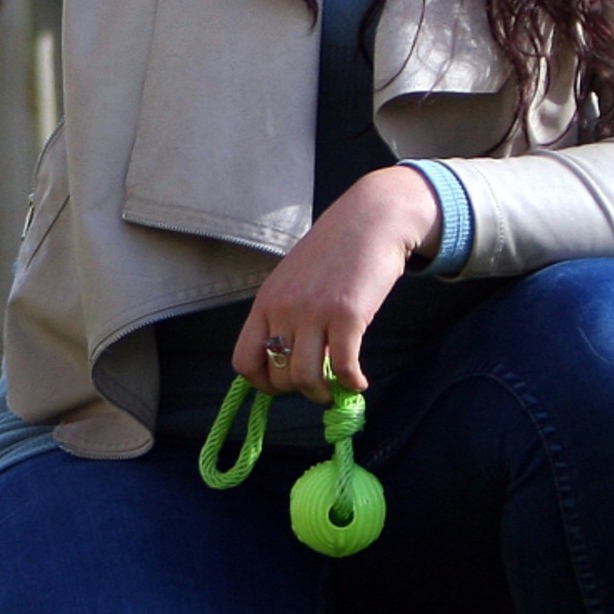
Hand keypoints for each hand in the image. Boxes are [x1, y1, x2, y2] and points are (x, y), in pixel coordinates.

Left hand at [233, 166, 442, 399]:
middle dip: (298, 389)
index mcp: (266, 302)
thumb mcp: (293, 281)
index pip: (243, 360)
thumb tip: (287, 360)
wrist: (369, 220)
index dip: (262, 383)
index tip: (285, 383)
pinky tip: (359, 381)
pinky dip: (352, 383)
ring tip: (336, 388)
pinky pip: (342, 366)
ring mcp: (314, 311)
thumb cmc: (333, 252)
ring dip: (322, 393)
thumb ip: (286, 315)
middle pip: (277, 375)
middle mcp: (283, 309)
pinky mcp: (347, 314)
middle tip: (318, 384)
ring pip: (305, 378)